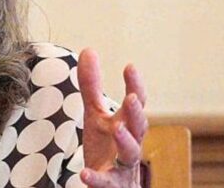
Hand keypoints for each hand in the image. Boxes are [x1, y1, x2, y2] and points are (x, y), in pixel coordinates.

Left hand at [77, 48, 147, 187]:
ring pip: (131, 154)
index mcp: (126, 124)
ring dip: (126, 141)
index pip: (136, 103)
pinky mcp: (111, 185)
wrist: (110, 186)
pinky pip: (106, 183)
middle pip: (139, 127)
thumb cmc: (106, 148)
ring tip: (117, 129)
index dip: (135, 86)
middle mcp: (129, 143)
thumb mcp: (95, 115)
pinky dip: (97, 178)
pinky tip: (85, 173)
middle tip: (131, 98)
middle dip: (136, 113)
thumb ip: (91, 86)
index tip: (129, 67)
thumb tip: (88, 50)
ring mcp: (123, 166)